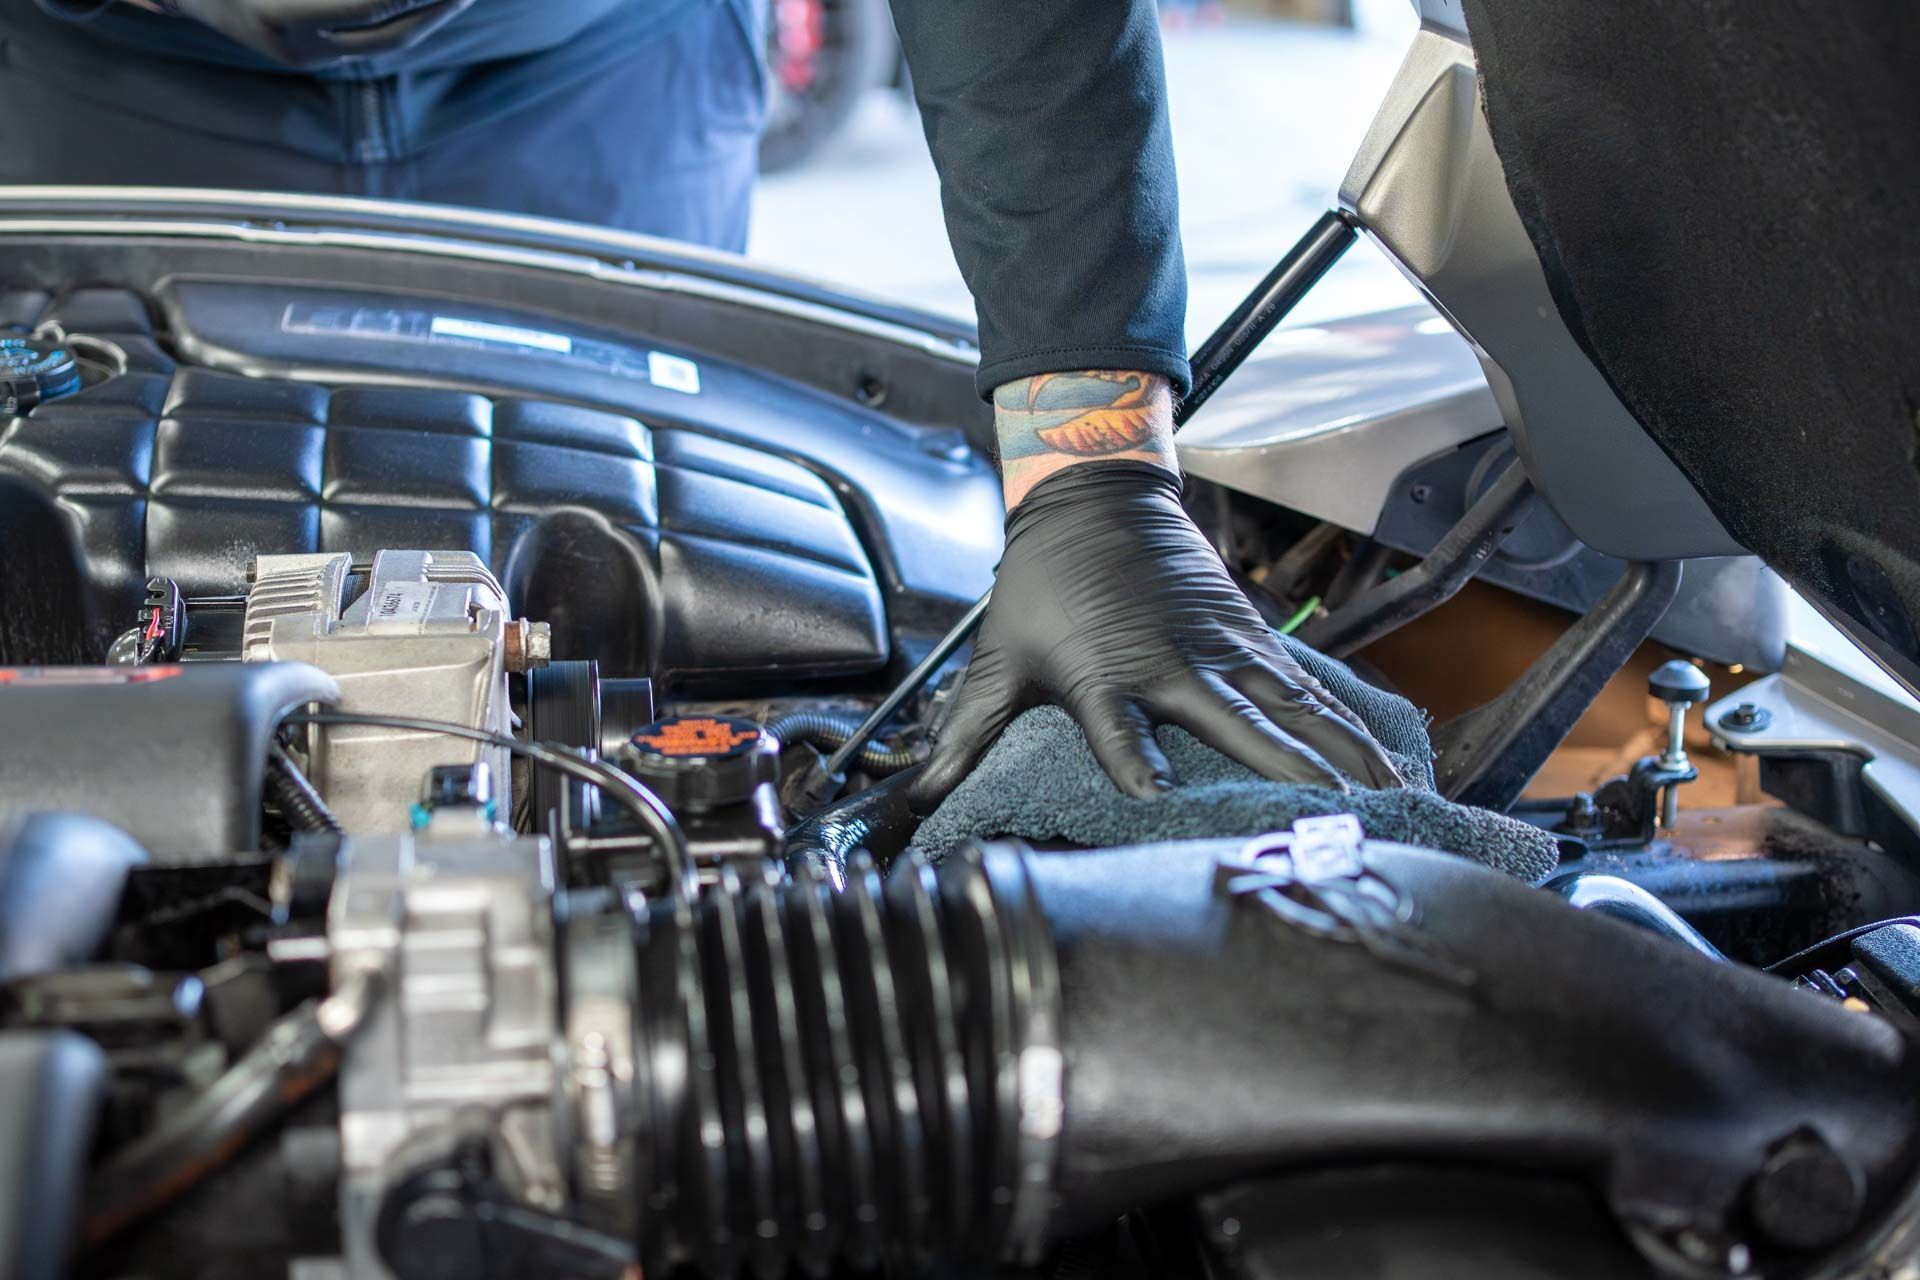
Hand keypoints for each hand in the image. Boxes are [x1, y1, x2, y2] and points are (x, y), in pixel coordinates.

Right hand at [154, 0, 470, 66]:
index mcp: (280, 16)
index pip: (370, 5)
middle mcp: (296, 46)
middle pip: (390, 35)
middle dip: (436, 9)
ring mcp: (304, 58)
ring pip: (385, 45)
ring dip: (427, 18)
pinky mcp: (309, 60)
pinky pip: (368, 43)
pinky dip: (400, 22)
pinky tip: (426, 4)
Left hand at [907, 439, 1403, 812]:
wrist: (1093, 498)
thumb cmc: (1042, 584)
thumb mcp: (998, 657)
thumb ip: (965, 731)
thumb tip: (917, 793)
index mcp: (1106, 676)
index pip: (1120, 734)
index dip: (1138, 769)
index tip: (1164, 804)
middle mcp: (1175, 664)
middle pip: (1242, 727)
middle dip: (1292, 778)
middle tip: (1337, 825)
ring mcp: (1223, 649)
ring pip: (1294, 710)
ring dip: (1343, 756)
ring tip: (1392, 800)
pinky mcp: (1250, 636)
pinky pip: (1306, 688)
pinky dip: (1347, 724)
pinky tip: (1383, 758)